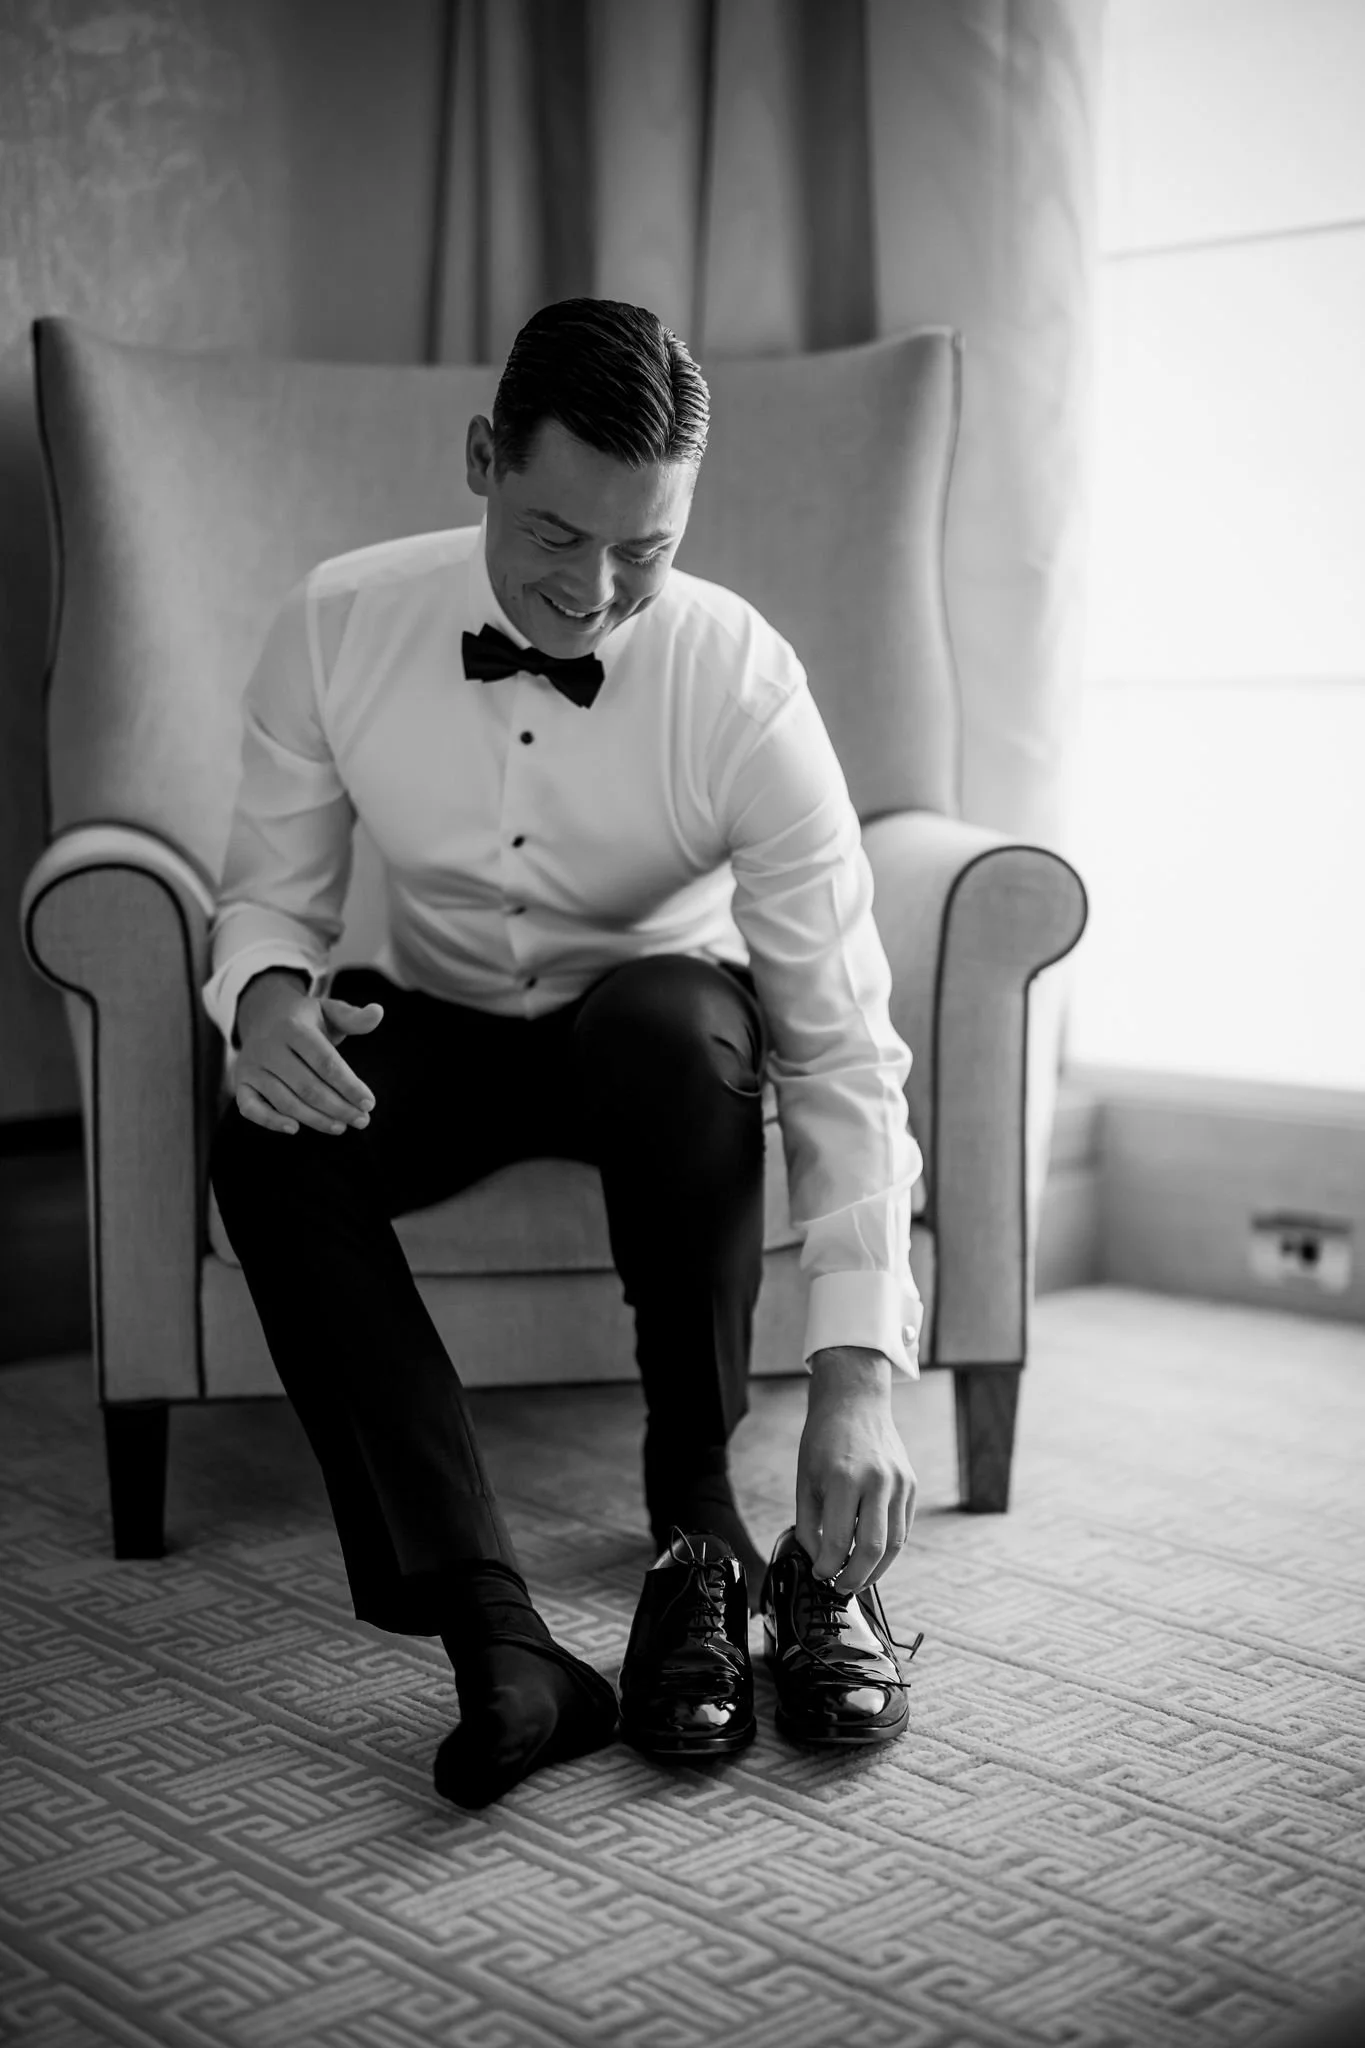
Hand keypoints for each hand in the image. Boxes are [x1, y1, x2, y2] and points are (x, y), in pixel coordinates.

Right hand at [234, 971, 383, 1136]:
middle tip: (362, 1120)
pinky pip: (250, 1108)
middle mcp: (268, 1047)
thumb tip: (378, 1012)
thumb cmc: (305, 1020)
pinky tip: (296, 1129)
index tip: (369, 1103)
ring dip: (314, 1119)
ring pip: (284, 1100)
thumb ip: (354, 1017)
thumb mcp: (329, 1011)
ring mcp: (252, 1066)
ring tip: (341, 1127)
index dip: (348, 1085)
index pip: (325, 1062)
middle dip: (338, 1107)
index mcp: (293, 1027)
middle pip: (307, 1086)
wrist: (262, 1015)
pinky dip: (270, 1121)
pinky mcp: (241, 1083)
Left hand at [795, 1346, 916, 1597]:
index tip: (820, 1575)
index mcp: (844, 1478)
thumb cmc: (823, 1440)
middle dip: (855, 1577)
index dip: (827, 1567)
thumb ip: (809, 1523)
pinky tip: (872, 1556)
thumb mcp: (805, 1479)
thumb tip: (819, 1561)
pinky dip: (889, 1549)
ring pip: (894, 1543)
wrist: (855, 1402)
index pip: (838, 1540)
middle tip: (840, 1588)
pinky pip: (903, 1527)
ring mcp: (900, 1482)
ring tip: (858, 1579)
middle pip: (872, 1548)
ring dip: (876, 1570)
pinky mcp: (912, 1484)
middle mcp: (877, 1481)